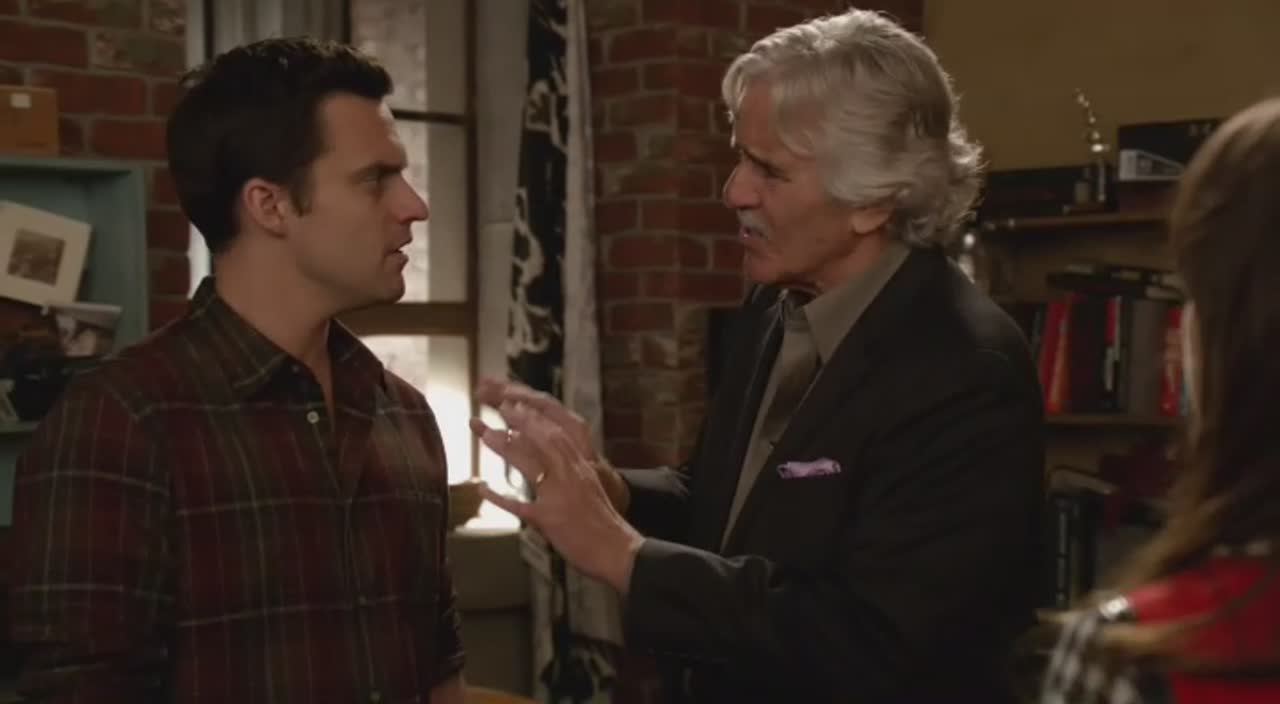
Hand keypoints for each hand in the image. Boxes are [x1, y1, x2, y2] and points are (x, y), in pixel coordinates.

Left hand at [470, 401, 642, 593]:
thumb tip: (552, 472)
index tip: (521, 407)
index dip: (538, 419)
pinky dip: (499, 497)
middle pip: (544, 440)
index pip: (558, 435)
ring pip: (530, 463)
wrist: (618, 550)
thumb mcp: (590, 492)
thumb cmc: (604, 526)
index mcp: (583, 468)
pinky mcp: (548, 518)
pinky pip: (518, 505)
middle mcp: (571, 476)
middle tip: (502, 407)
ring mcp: (559, 495)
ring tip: (485, 434)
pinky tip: (483, 489)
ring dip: (506, 447)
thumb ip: (572, 479)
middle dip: (523, 421)